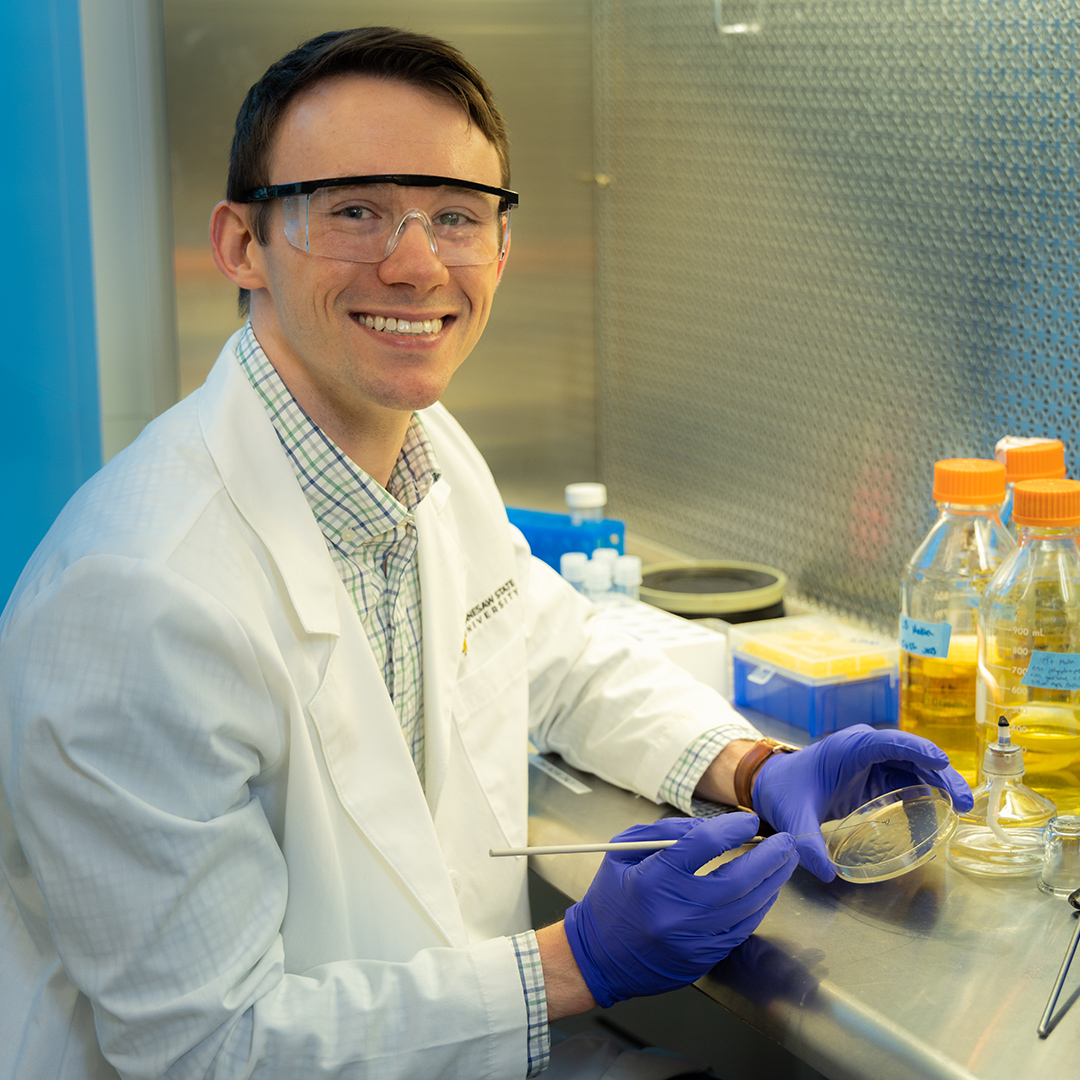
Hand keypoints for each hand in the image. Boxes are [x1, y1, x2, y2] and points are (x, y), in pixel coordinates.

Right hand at [561, 814, 797, 1006]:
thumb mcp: (624, 852)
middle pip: (738, 879)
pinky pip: (741, 931)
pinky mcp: (702, 959)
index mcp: (654, 879)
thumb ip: (665, 831)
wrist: (597, 957)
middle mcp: (677, 911)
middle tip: (786, 842)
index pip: (704, 844)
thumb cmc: (609, 899)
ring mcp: (693, 940)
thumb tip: (709, 826)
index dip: (732, 829)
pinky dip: (758, 909)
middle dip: (768, 858)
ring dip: (771, 883)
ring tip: (784, 863)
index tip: (748, 822)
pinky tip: (765, 892)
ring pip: (747, 908)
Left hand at [751, 724, 973, 881]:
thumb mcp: (793, 817)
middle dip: (940, 774)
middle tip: (963, 803)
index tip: (942, 763)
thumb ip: (806, 842)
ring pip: (914, 768)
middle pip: (911, 755)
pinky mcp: (875, 777)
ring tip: (960, 810)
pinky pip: (906, 781)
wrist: (772, 784)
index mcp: (848, 747)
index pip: (888, 742)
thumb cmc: (784, 790)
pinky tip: (938, 815)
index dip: (917, 750)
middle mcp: (865, 749)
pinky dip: (924, 794)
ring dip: (938, 785)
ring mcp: (873, 762)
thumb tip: (828, 873)